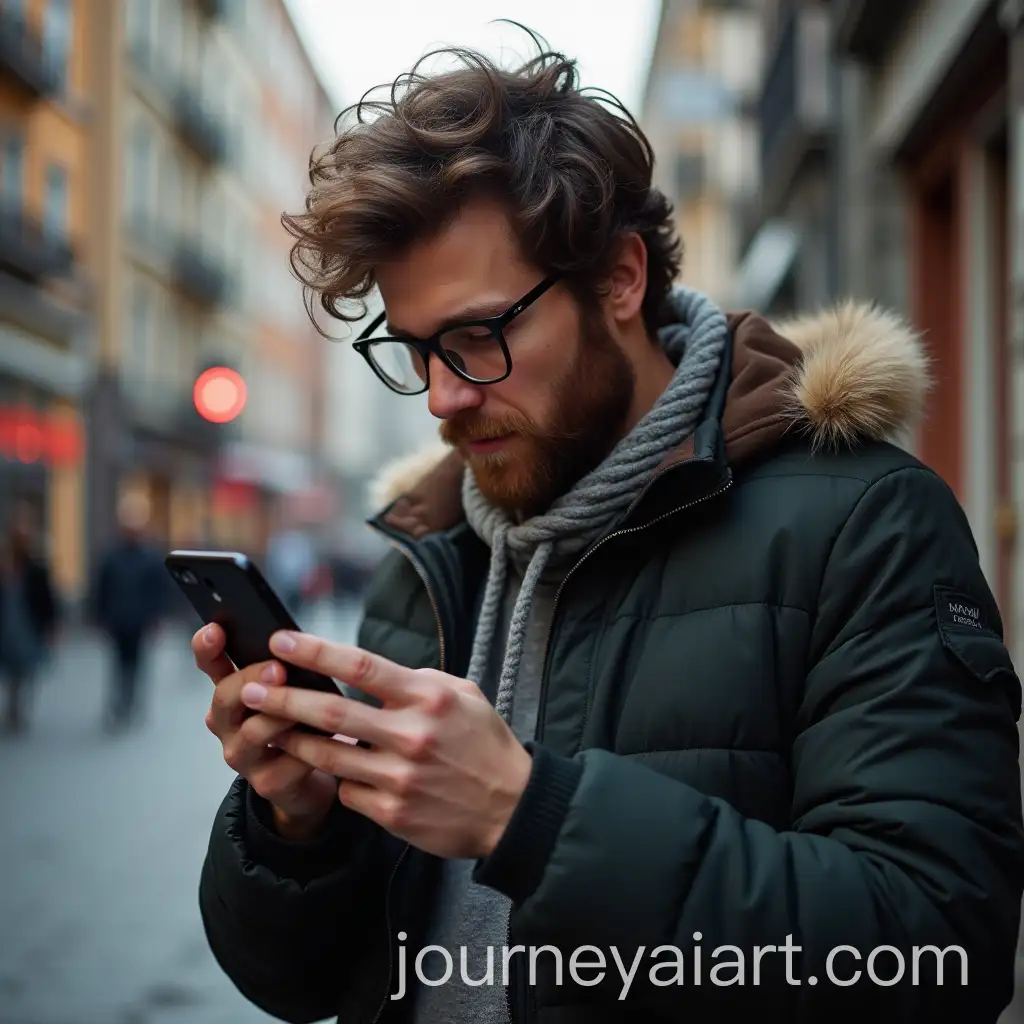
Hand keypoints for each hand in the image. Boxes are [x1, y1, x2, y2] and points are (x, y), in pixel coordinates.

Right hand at [192, 624, 338, 837]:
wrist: (308, 780)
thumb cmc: (298, 724)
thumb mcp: (290, 689)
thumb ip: (284, 668)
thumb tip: (295, 639)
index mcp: (232, 695)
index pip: (210, 666)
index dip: (207, 648)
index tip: (214, 628)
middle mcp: (228, 725)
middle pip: (225, 697)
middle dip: (250, 679)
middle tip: (277, 668)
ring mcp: (244, 757)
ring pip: (253, 732)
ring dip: (279, 715)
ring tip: (305, 702)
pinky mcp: (269, 783)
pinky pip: (288, 761)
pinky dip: (310, 745)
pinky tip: (331, 735)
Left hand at [237, 631, 532, 859]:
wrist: (511, 808)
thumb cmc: (485, 744)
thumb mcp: (463, 696)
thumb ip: (417, 681)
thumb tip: (370, 671)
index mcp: (428, 698)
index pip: (361, 666)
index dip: (316, 652)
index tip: (281, 640)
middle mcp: (411, 735)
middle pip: (331, 712)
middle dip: (282, 698)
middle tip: (249, 687)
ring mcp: (400, 778)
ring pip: (327, 755)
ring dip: (292, 739)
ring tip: (267, 726)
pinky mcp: (393, 814)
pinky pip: (347, 791)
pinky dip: (336, 778)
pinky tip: (330, 768)